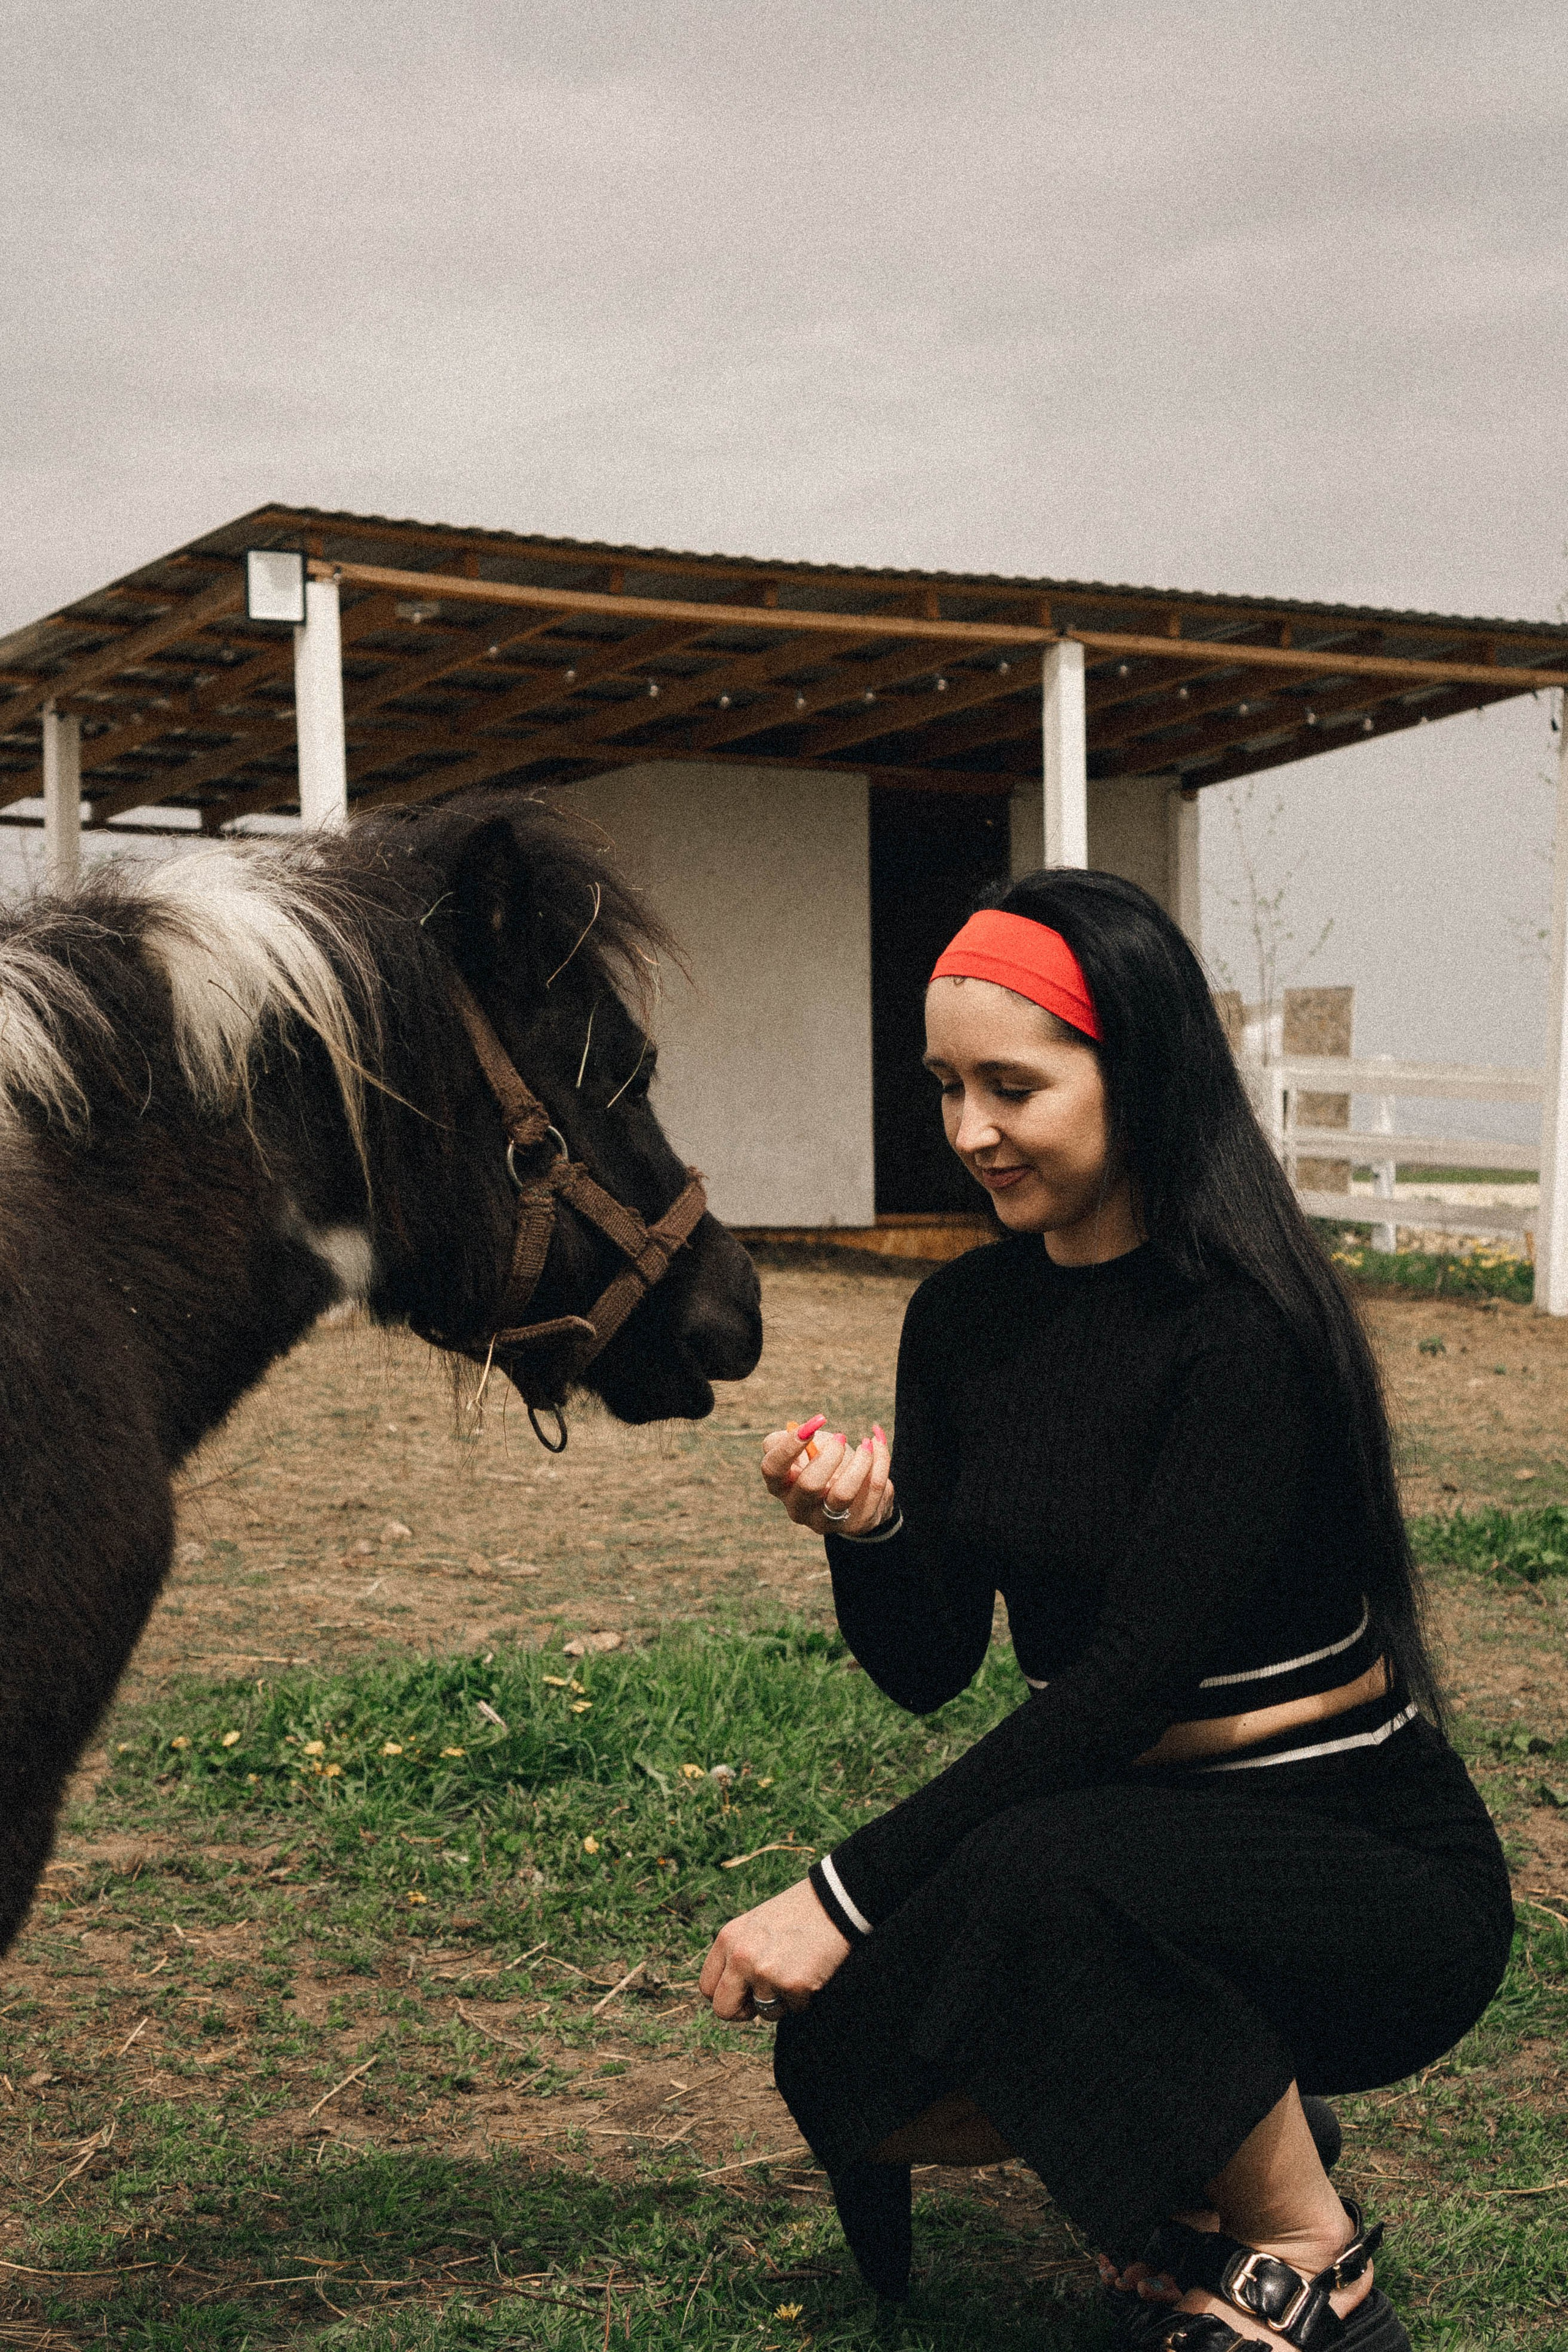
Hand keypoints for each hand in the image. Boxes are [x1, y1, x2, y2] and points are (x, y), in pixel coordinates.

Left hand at [699, 1876, 852, 2020]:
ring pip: (764, 2013)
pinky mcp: (793, 1985)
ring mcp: (766, 1972)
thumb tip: (732, 1992)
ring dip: (781, 2002)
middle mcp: (741, 1957)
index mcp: (727, 1939)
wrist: (833, 1901)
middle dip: (744, 2011)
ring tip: (795, 1971)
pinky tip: (811, 1970)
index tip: (743, 1993)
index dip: (726, 1995)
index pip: (707, 1987)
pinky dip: (804, 1998)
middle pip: (724, 2010)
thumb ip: (737, 1954)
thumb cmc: (796, 1913)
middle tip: (764, 1998)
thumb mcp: (754, 1926)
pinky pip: (794, 2010)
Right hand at [760, 1418, 894, 1537]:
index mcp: (780, 1484)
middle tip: (841, 1436)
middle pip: (809, 1484)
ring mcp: (825, 1520)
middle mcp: (797, 1508)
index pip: (772, 1468)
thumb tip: (805, 1429)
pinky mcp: (854, 1524)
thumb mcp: (805, 1448)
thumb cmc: (823, 1463)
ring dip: (860, 1461)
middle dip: (830, 1455)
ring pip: (843, 1493)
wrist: (854, 1493)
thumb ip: (795, 1435)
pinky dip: (879, 1462)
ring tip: (867, 1443)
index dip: (789, 1446)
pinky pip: (872, 1489)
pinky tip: (878, 1447)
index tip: (812, 1425)